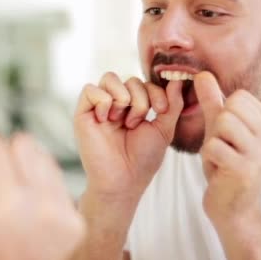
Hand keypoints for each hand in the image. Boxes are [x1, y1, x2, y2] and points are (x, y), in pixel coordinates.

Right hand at [0, 114, 85, 259]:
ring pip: (42, 155)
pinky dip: (41, 185)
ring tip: (8, 203)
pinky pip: (57, 176)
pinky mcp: (75, 223)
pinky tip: (26, 212)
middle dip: (3, 161)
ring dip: (23, 169)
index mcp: (0, 205)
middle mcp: (38, 209)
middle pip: (21, 143)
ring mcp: (62, 216)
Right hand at [74, 72, 183, 198]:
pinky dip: (103, 101)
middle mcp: (115, 104)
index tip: (161, 110)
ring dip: (122, 97)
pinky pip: (90, 89)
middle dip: (140, 99)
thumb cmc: (143, 159)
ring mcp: (98, 108)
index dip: (156, 91)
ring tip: (122, 121)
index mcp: (134, 106)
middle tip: (136, 124)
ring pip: (109, 78)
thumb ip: (172, 104)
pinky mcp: (82, 114)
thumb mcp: (164, 129)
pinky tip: (106, 120)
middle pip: (129, 79)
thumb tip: (177, 79)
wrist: (124, 180)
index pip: (145, 82)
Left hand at [195, 72, 260, 223]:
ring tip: (222, 158)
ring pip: (223, 123)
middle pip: (230, 108)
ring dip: (213, 142)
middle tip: (224, 149)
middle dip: (217, 128)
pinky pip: (213, 146)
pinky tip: (220, 170)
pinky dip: (209, 158)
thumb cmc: (226, 164)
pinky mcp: (246, 169)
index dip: (224, 115)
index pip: (238, 97)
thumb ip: (211, 100)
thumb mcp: (219, 128)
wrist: (232, 207)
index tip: (230, 137)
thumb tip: (201, 73)